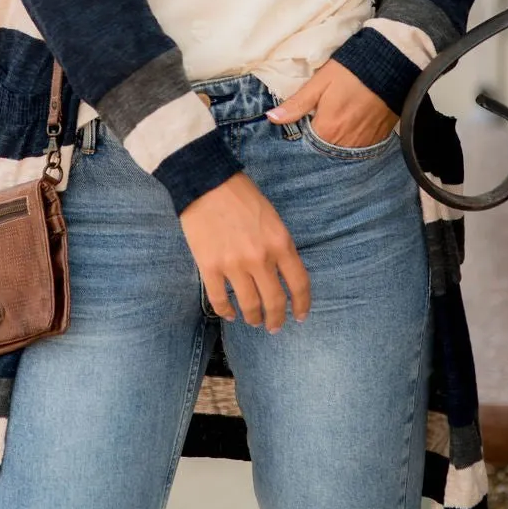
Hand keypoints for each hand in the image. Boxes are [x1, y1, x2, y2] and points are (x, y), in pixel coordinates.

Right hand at [179, 173, 310, 332]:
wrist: (205, 182)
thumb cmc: (240, 195)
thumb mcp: (272, 217)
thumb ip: (278, 245)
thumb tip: (281, 273)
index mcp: (280, 242)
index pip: (299, 283)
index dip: (302, 304)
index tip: (300, 316)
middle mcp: (260, 258)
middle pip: (275, 301)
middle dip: (276, 319)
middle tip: (274, 326)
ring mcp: (234, 265)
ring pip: (249, 306)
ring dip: (253, 318)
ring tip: (253, 320)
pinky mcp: (210, 267)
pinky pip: (220, 300)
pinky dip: (226, 311)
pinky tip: (229, 314)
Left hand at [266, 58, 398, 147]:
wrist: (391, 66)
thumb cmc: (351, 71)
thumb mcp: (319, 82)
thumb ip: (297, 104)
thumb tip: (271, 118)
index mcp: (327, 130)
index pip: (305, 143)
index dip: (301, 132)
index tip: (303, 121)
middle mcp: (345, 143)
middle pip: (323, 149)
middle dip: (318, 138)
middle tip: (320, 118)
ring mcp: (363, 143)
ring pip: (341, 150)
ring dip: (335, 141)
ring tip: (336, 121)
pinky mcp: (378, 139)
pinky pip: (359, 148)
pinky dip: (352, 140)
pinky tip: (351, 125)